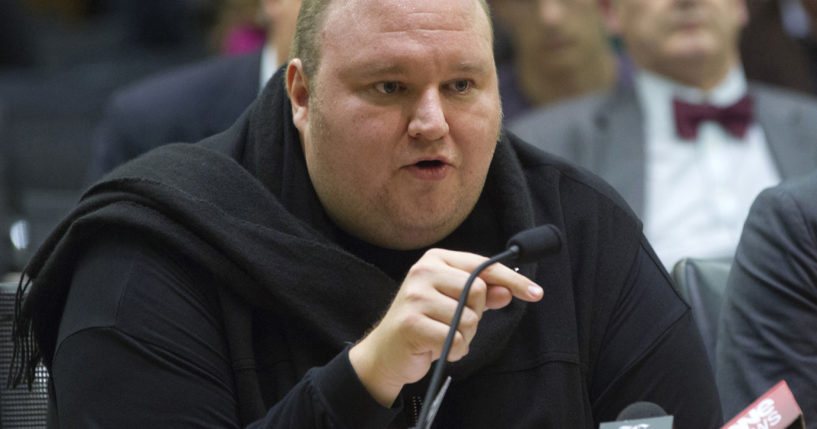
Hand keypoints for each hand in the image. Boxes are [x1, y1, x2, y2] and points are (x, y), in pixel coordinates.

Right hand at [348, 249, 542, 406]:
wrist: (385, 352)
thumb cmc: (423, 324)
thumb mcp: (454, 305)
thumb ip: (481, 295)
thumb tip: (508, 291)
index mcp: (435, 260)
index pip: (483, 266)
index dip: (512, 280)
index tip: (536, 293)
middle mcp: (423, 272)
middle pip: (479, 291)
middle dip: (476, 316)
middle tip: (456, 325)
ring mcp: (415, 297)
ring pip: (469, 319)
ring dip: (464, 338)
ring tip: (443, 338)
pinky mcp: (412, 323)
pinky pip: (455, 340)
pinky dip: (453, 351)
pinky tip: (436, 349)